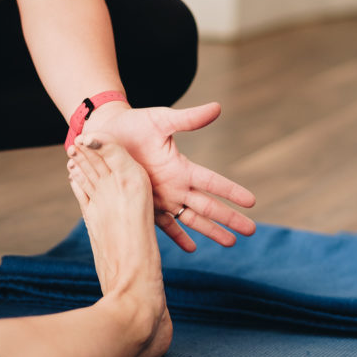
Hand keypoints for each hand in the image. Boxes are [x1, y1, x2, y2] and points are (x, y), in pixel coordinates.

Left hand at [77, 103, 255, 250]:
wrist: (105, 136)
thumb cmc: (134, 125)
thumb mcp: (162, 120)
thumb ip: (188, 119)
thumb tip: (217, 107)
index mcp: (182, 168)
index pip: (213, 182)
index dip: (231, 191)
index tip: (251, 201)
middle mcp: (176, 186)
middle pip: (209, 206)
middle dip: (230, 218)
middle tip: (250, 230)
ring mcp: (161, 198)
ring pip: (192, 219)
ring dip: (211, 231)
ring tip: (230, 243)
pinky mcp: (144, 204)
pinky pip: (163, 225)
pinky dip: (177, 237)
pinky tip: (192, 249)